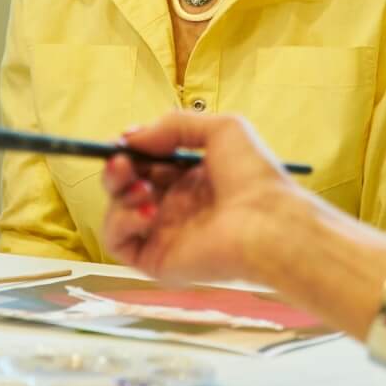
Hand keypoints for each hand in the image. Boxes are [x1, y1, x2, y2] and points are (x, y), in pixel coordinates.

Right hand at [101, 112, 304, 284]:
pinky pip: (119, 243)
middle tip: (121, 160)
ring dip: (118, 193)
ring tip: (142, 187)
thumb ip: (174, 125)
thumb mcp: (222, 129)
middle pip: (127, 185)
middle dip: (118, 168)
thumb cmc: (253, 176)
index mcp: (192, 178)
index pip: (148, 162)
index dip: (133, 150)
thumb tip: (131, 137)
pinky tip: (147, 210)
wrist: (267, 223)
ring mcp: (164, 233)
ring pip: (117, 211)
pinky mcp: (156, 260)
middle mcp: (176, 205)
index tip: (124, 140)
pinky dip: (120, 222)